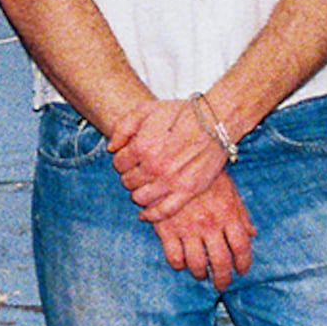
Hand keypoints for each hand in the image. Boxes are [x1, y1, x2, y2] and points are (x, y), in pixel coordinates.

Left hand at [111, 94, 229, 219]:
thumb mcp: (146, 109)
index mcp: (142, 146)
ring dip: (137, 193)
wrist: (215, 122)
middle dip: (129, 176)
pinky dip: (151, 216)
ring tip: (142, 187)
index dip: (122, 161)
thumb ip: (123, 127)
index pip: (119, 163)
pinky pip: (163, 211)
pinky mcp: (188, 191)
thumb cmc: (181, 113)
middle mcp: (154, 166)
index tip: (129, 159)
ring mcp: (171, 181)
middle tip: (137, 172)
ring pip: (141, 197)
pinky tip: (144, 215)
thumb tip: (111, 148)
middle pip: (128, 181)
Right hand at [153, 175, 253, 287]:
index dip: (243, 264)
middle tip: (221, 285)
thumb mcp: (228, 188)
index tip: (241, 271)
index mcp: (228, 214)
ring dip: (200, 273)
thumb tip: (252, 234)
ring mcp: (187, 228)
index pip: (241, 248)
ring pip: (197, 264)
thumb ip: (241, 213)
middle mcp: (210, 225)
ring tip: (201, 274)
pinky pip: (174, 257)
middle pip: (221, 262)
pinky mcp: (166, 229)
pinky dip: (178, 264)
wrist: (171, 158)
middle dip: (222, 278)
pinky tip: (180, 263)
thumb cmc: (204, 173)